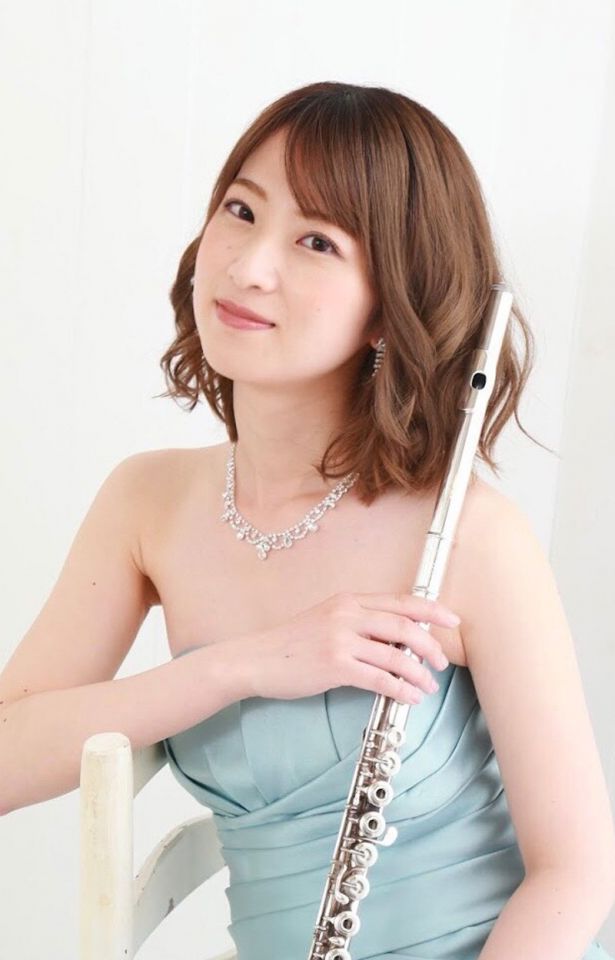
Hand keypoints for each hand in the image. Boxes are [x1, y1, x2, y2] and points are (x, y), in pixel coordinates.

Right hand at [220, 591, 457, 703]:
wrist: (256, 659)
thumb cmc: (291, 644)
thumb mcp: (326, 620)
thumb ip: (358, 622)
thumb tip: (396, 638)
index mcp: (348, 600)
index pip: (400, 600)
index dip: (431, 609)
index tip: (452, 620)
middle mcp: (347, 614)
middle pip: (404, 625)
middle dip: (430, 645)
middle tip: (441, 663)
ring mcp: (340, 639)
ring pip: (396, 654)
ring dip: (418, 673)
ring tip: (428, 686)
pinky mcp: (334, 665)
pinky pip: (379, 678)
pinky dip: (400, 689)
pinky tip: (409, 697)